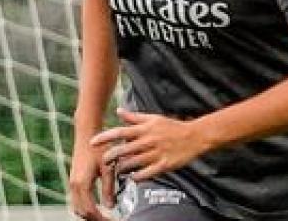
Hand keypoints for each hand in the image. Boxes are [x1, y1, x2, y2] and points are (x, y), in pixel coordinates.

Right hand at [68, 139, 116, 220]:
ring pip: (77, 207)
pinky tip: (96, 207)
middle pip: (82, 212)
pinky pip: (76, 200)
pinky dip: (85, 207)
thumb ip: (109, 189)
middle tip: (109, 220)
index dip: (101, 219)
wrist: (87, 134)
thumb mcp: (108, 169)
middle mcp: (74, 185)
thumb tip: (111, 206)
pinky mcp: (73, 179)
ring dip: (89, 214)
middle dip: (95, 219)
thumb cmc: (99, 148)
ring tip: (103, 217)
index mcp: (82, 184)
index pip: (90, 210)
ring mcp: (72, 182)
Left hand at [90, 108, 209, 181]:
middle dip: (110, 157)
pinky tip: (133, 177)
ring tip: (118, 170)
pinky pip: (146, 173)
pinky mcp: (164, 165)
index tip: (92, 142)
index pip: (120, 132)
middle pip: (123, 150)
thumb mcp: (153, 118)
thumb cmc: (172, 127)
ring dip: (122, 168)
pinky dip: (137, 177)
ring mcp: (156, 153)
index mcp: (144, 129)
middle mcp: (148, 141)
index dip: (105, 137)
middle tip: (103, 161)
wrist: (194, 136)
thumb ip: (134, 117)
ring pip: (133, 163)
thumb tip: (118, 110)